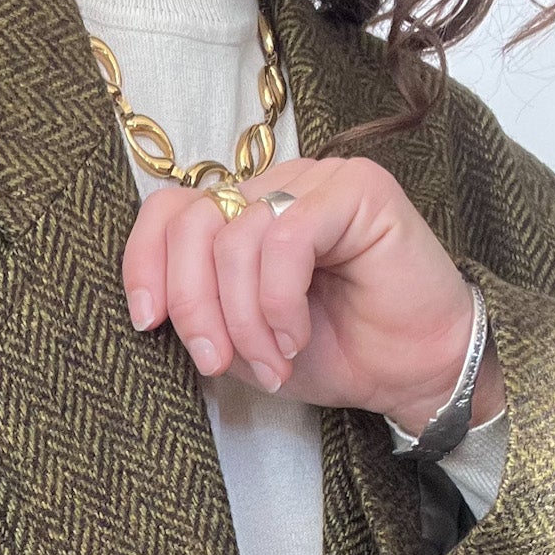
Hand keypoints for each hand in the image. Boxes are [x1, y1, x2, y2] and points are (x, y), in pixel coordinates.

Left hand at [121, 156, 504, 433]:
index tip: (146, 322)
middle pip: (194, 224)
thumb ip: (198, 310)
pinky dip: (280, 300)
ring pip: (238, 238)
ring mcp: (316, 181)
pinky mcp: (357, 189)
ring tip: (274, 362)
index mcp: (241, 214)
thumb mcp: (239, 340)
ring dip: (245, 317)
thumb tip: (152, 303)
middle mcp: (275, 187)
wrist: (410, 373)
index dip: (145, 262)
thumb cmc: (330, 353)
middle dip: (193, 304)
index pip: (169, 210)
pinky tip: (295, 336)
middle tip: (215, 361)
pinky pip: (287, 238)